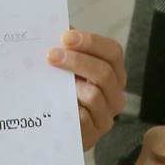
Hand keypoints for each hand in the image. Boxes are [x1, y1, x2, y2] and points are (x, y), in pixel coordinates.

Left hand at [46, 27, 125, 151]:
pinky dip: (67, 108)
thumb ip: (66, 50)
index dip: (91, 41)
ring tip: (50, 78)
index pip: (113, 52)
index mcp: (113, 73)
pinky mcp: (92, 136)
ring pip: (94, 95)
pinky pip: (83, 119)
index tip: (65, 36)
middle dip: (76, 60)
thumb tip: (56, 28)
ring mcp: (105, 117)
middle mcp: (115, 95)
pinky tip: (51, 103)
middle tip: (51, 55)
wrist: (55, 131)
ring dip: (70, 84)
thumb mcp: (67, 69)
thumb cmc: (63, 93)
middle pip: (104, 72)